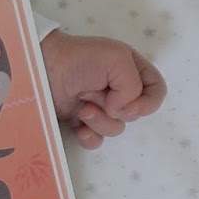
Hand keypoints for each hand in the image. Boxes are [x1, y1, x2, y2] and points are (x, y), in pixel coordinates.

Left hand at [39, 29, 165, 148]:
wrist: (42, 67)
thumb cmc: (80, 58)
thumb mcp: (117, 59)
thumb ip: (133, 86)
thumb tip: (120, 111)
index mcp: (131, 71)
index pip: (156, 92)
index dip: (148, 104)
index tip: (130, 106)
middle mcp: (118, 90)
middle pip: (135, 114)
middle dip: (117, 110)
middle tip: (95, 97)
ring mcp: (99, 107)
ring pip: (115, 129)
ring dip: (99, 121)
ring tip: (81, 107)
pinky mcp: (81, 121)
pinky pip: (96, 140)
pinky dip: (90, 137)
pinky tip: (79, 128)